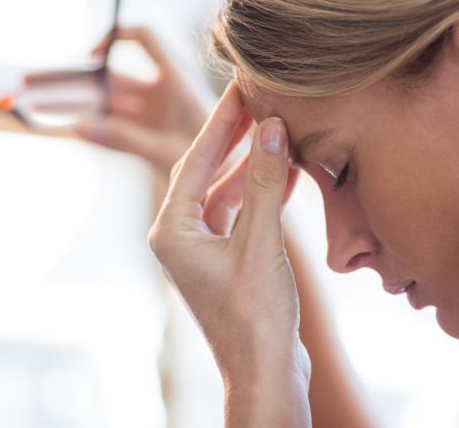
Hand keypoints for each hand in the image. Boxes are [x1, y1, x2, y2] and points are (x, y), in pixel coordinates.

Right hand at [25, 26, 210, 172]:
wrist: (243, 192)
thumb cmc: (223, 165)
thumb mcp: (173, 151)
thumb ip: (128, 140)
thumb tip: (81, 127)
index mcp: (177, 80)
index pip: (144, 39)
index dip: (115, 36)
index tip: (86, 54)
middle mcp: (162, 93)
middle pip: (108, 76)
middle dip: (68, 77)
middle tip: (26, 80)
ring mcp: (154, 116)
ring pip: (104, 102)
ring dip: (69, 101)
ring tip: (28, 104)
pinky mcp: (149, 138)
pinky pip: (111, 127)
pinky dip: (88, 125)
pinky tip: (60, 126)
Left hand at [149, 81, 305, 383]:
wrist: (265, 372)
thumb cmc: (256, 316)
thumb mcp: (262, 242)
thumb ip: (266, 183)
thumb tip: (272, 129)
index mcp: (171, 231)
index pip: (194, 159)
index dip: (221, 121)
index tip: (240, 86)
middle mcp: (178, 237)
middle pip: (205, 170)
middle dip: (233, 136)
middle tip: (257, 97)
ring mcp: (200, 250)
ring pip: (224, 191)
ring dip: (251, 163)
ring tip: (276, 128)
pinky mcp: (224, 260)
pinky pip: (239, 212)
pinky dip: (261, 192)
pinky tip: (288, 170)